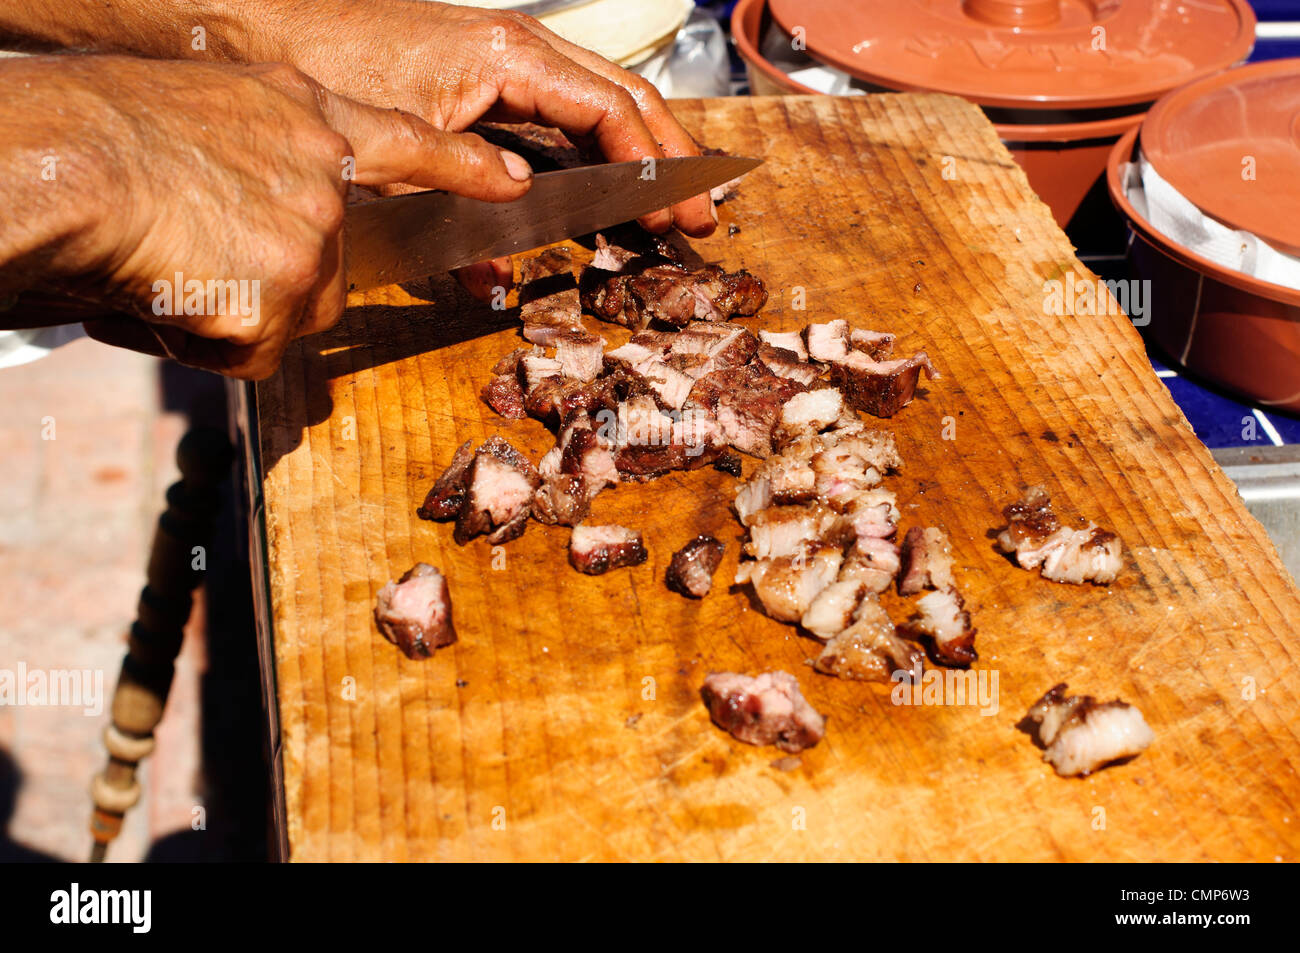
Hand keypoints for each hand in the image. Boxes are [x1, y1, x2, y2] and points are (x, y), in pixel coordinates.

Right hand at [9, 55, 534, 377]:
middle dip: (274, 272)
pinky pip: (255, 348)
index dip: (460, 165)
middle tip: (199, 252)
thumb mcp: (201, 106)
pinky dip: (210, 340)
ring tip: (170, 266)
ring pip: (292, 305)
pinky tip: (170, 298)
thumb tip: (245, 203)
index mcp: (301, 113)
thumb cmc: (98, 129)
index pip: (407, 141)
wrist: (69, 164)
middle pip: (331, 259)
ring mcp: (315, 238)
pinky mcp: (290, 299)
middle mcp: (323, 173)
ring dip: (238, 307)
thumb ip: (252, 151)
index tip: (509, 181)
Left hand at [270, 0, 717, 237]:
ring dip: (639, 150)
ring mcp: (502, 53)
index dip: (651, 169)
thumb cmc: (327, 68)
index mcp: (510, 57)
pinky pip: (557, 104)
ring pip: (597, 97)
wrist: (264, 21)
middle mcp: (517, 46)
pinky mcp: (481, 69)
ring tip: (669, 201)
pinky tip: (599, 182)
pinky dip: (591, 142)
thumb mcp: (399, 152)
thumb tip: (501, 267)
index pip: (610, 112)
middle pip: (623, 97)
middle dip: (669, 158)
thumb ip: (460, 206)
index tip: (677, 217)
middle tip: (702, 214)